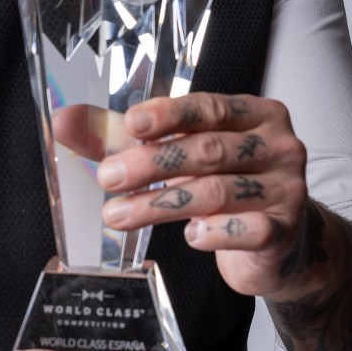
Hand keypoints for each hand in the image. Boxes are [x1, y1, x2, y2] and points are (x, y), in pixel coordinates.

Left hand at [96, 93, 324, 299]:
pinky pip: (247, 229)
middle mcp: (277, 144)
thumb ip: (123, 136)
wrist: (280, 243)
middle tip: (108, 178)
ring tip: (119, 215)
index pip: (208, 107)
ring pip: (217, 191)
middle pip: (207, 150)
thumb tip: (64, 121)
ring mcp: (287, 187)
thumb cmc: (225, 185)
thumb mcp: (174, 154)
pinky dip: (213, 233)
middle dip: (151, 164)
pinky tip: (189, 237)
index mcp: (253, 113)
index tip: (132, 125)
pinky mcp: (285, 229)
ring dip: (161, 204)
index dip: (169, 115)